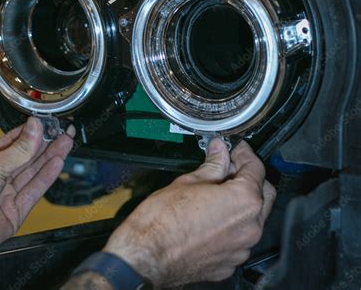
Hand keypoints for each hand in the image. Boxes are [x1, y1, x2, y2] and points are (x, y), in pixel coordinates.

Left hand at [0, 117, 73, 283]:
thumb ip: (21, 148)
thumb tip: (34, 126)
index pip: (15, 142)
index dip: (33, 133)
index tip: (49, 123)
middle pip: (28, 158)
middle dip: (47, 144)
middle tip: (63, 132)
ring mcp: (7, 195)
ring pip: (34, 173)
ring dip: (51, 157)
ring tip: (66, 142)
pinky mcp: (15, 212)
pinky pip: (35, 191)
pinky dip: (47, 177)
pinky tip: (57, 163)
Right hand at [103, 139, 275, 286]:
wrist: (147, 256)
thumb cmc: (162, 222)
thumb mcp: (188, 181)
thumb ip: (212, 165)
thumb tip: (219, 152)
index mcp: (243, 201)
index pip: (256, 169)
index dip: (244, 154)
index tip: (235, 149)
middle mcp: (249, 227)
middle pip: (265, 193)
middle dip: (249, 177)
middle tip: (227, 166)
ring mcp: (241, 248)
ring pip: (254, 217)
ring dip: (242, 202)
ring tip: (216, 191)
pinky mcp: (229, 263)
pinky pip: (239, 238)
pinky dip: (231, 224)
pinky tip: (211, 216)